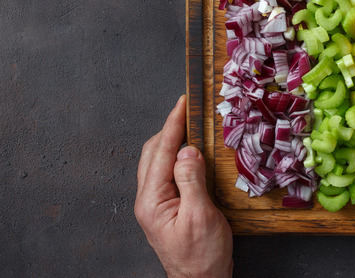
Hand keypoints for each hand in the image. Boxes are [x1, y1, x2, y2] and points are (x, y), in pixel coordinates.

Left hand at [135, 95, 233, 277]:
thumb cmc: (202, 255)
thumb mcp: (201, 216)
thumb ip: (192, 180)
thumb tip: (188, 151)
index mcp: (152, 200)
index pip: (162, 152)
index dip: (174, 125)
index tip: (183, 103)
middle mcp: (148, 200)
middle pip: (154, 153)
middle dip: (170, 129)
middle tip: (187, 110)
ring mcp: (155, 205)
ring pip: (159, 162)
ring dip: (173, 142)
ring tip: (190, 126)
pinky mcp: (166, 209)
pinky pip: (167, 174)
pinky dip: (177, 157)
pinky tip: (190, 155)